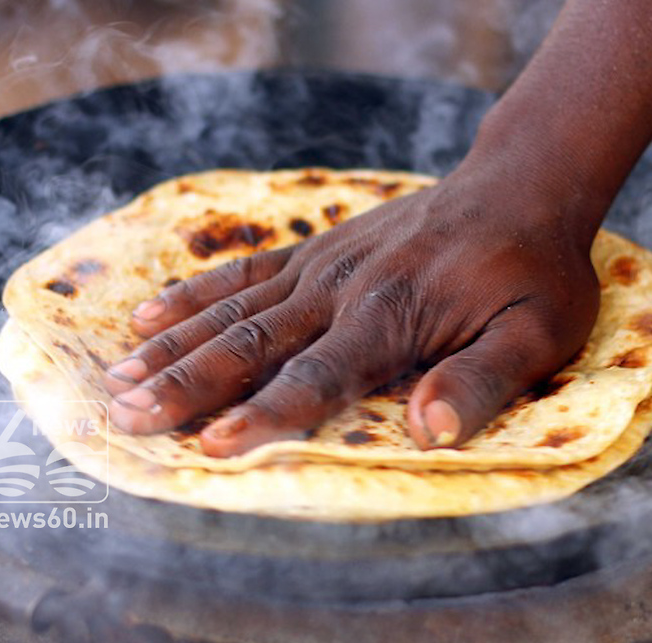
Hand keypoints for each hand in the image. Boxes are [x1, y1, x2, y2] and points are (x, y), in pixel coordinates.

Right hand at [103, 161, 601, 456]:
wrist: (519, 186)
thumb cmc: (533, 273)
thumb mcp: (535, 333)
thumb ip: (483, 379)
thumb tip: (433, 431)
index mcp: (391, 319)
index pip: (316, 377)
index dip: (262, 415)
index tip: (210, 448)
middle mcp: (341, 292)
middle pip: (251, 344)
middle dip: (186, 385)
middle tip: (124, 418)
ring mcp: (320, 267)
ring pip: (232, 311)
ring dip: (172, 349)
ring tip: (116, 383)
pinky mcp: (315, 251)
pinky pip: (242, 272)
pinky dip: (192, 295)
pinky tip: (145, 317)